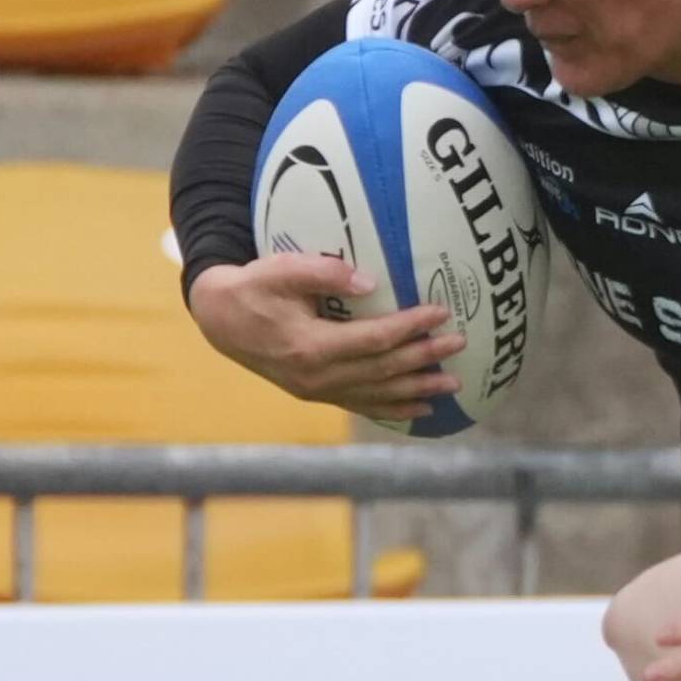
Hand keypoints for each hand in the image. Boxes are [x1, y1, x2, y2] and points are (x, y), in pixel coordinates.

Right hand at [190, 254, 462, 426]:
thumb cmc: (254, 287)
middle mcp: (317, 377)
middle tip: (459, 344)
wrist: (220, 320)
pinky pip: (361, 405)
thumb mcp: (282, 269)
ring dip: (418, 391)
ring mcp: (316, 391)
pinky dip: (392, 409)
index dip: (410, 327)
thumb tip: (370, 282)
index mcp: (311, 346)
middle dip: (424, 358)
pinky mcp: (315, 394)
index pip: (374, 340)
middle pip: (383, 371)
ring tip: (452, 385)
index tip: (440, 312)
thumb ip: (324, 272)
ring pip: (377, 395)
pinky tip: (418, 410)